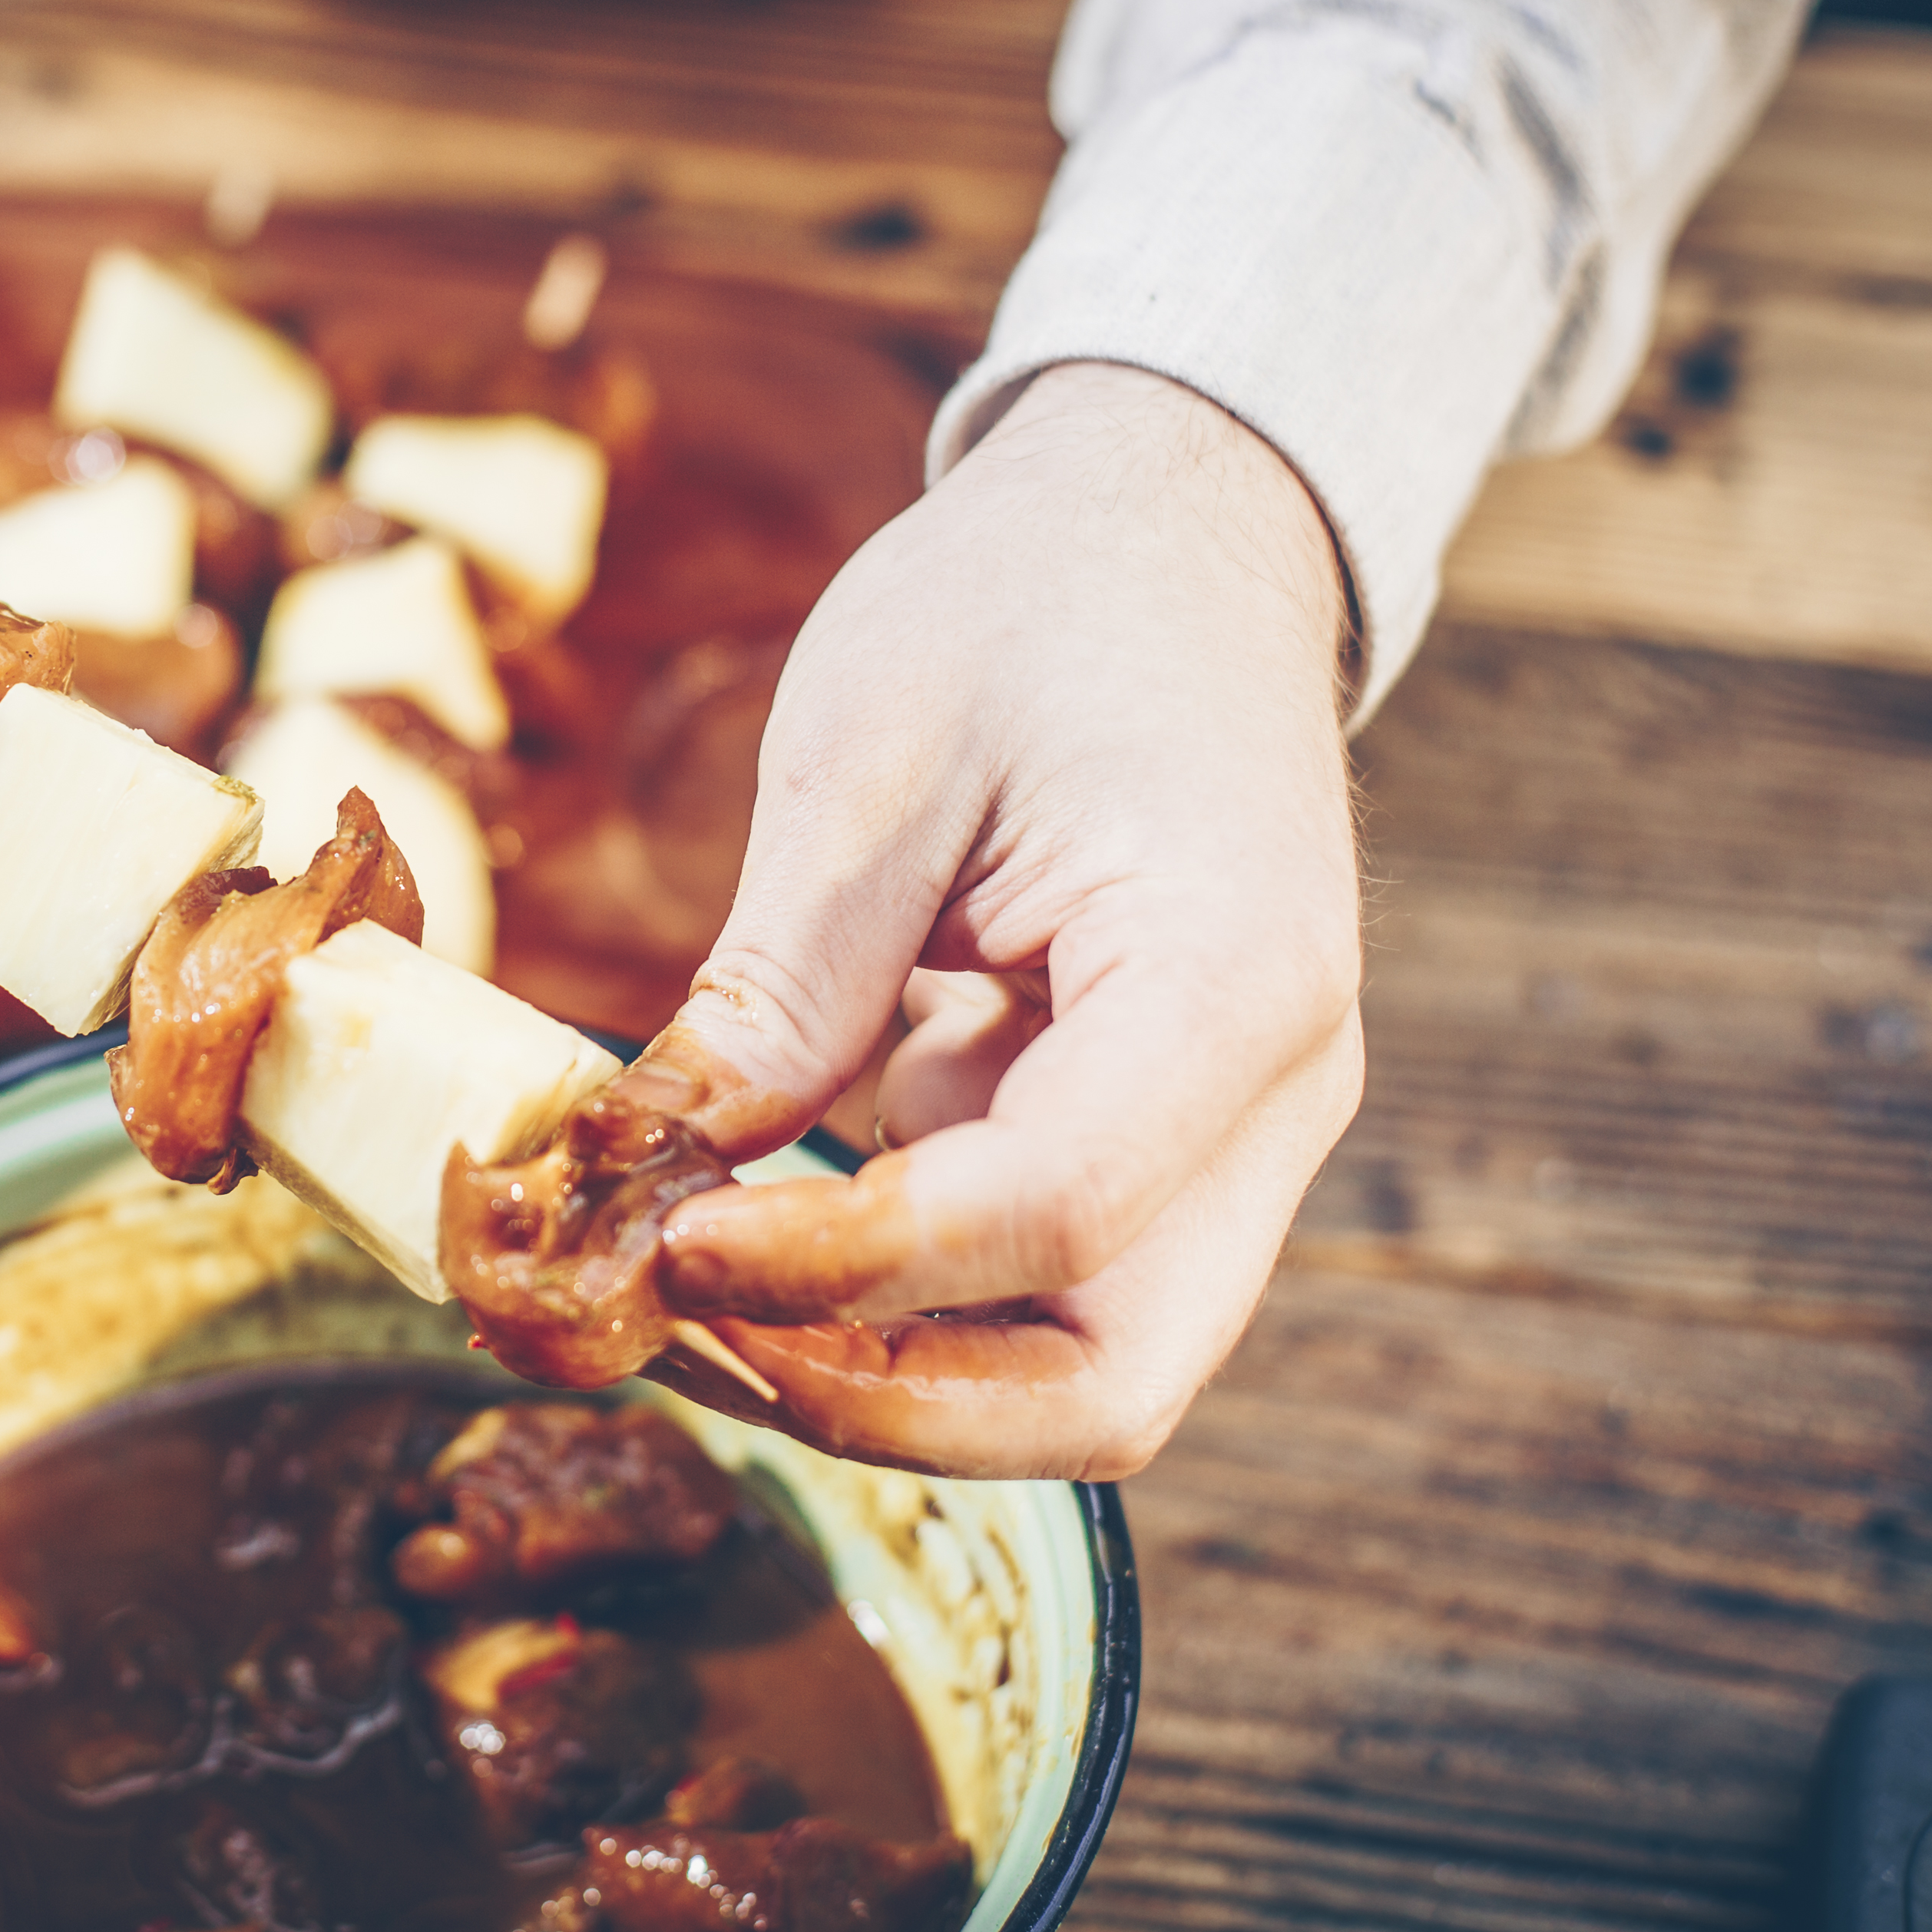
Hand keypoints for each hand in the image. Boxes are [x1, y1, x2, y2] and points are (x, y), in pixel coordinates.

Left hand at [632, 362, 1365, 1478]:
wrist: (1170, 533)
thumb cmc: (1035, 603)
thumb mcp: (873, 756)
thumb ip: (784, 981)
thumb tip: (658, 1169)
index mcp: (1237, 974)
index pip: (1059, 1208)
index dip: (852, 1265)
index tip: (670, 1247)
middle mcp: (1273, 1093)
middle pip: (1114, 1377)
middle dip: (885, 1398)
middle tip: (677, 1330)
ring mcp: (1226, 1136)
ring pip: (1081, 1368)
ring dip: (880, 1376)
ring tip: (679, 1305)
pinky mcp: (1149, 1141)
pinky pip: (1037, 1289)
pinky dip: (891, 1301)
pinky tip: (737, 1243)